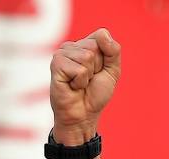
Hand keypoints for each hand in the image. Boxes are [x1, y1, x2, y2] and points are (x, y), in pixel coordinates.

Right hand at [50, 29, 121, 143]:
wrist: (83, 115)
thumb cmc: (95, 94)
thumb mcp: (112, 71)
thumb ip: (113, 51)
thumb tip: (103, 33)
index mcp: (84, 45)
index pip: (101, 36)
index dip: (105, 58)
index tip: (98, 72)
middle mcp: (71, 47)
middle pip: (94, 46)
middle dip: (97, 67)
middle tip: (88, 80)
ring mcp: (61, 54)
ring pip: (86, 56)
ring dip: (87, 76)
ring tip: (79, 84)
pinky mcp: (56, 65)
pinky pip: (78, 68)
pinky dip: (80, 81)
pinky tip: (72, 86)